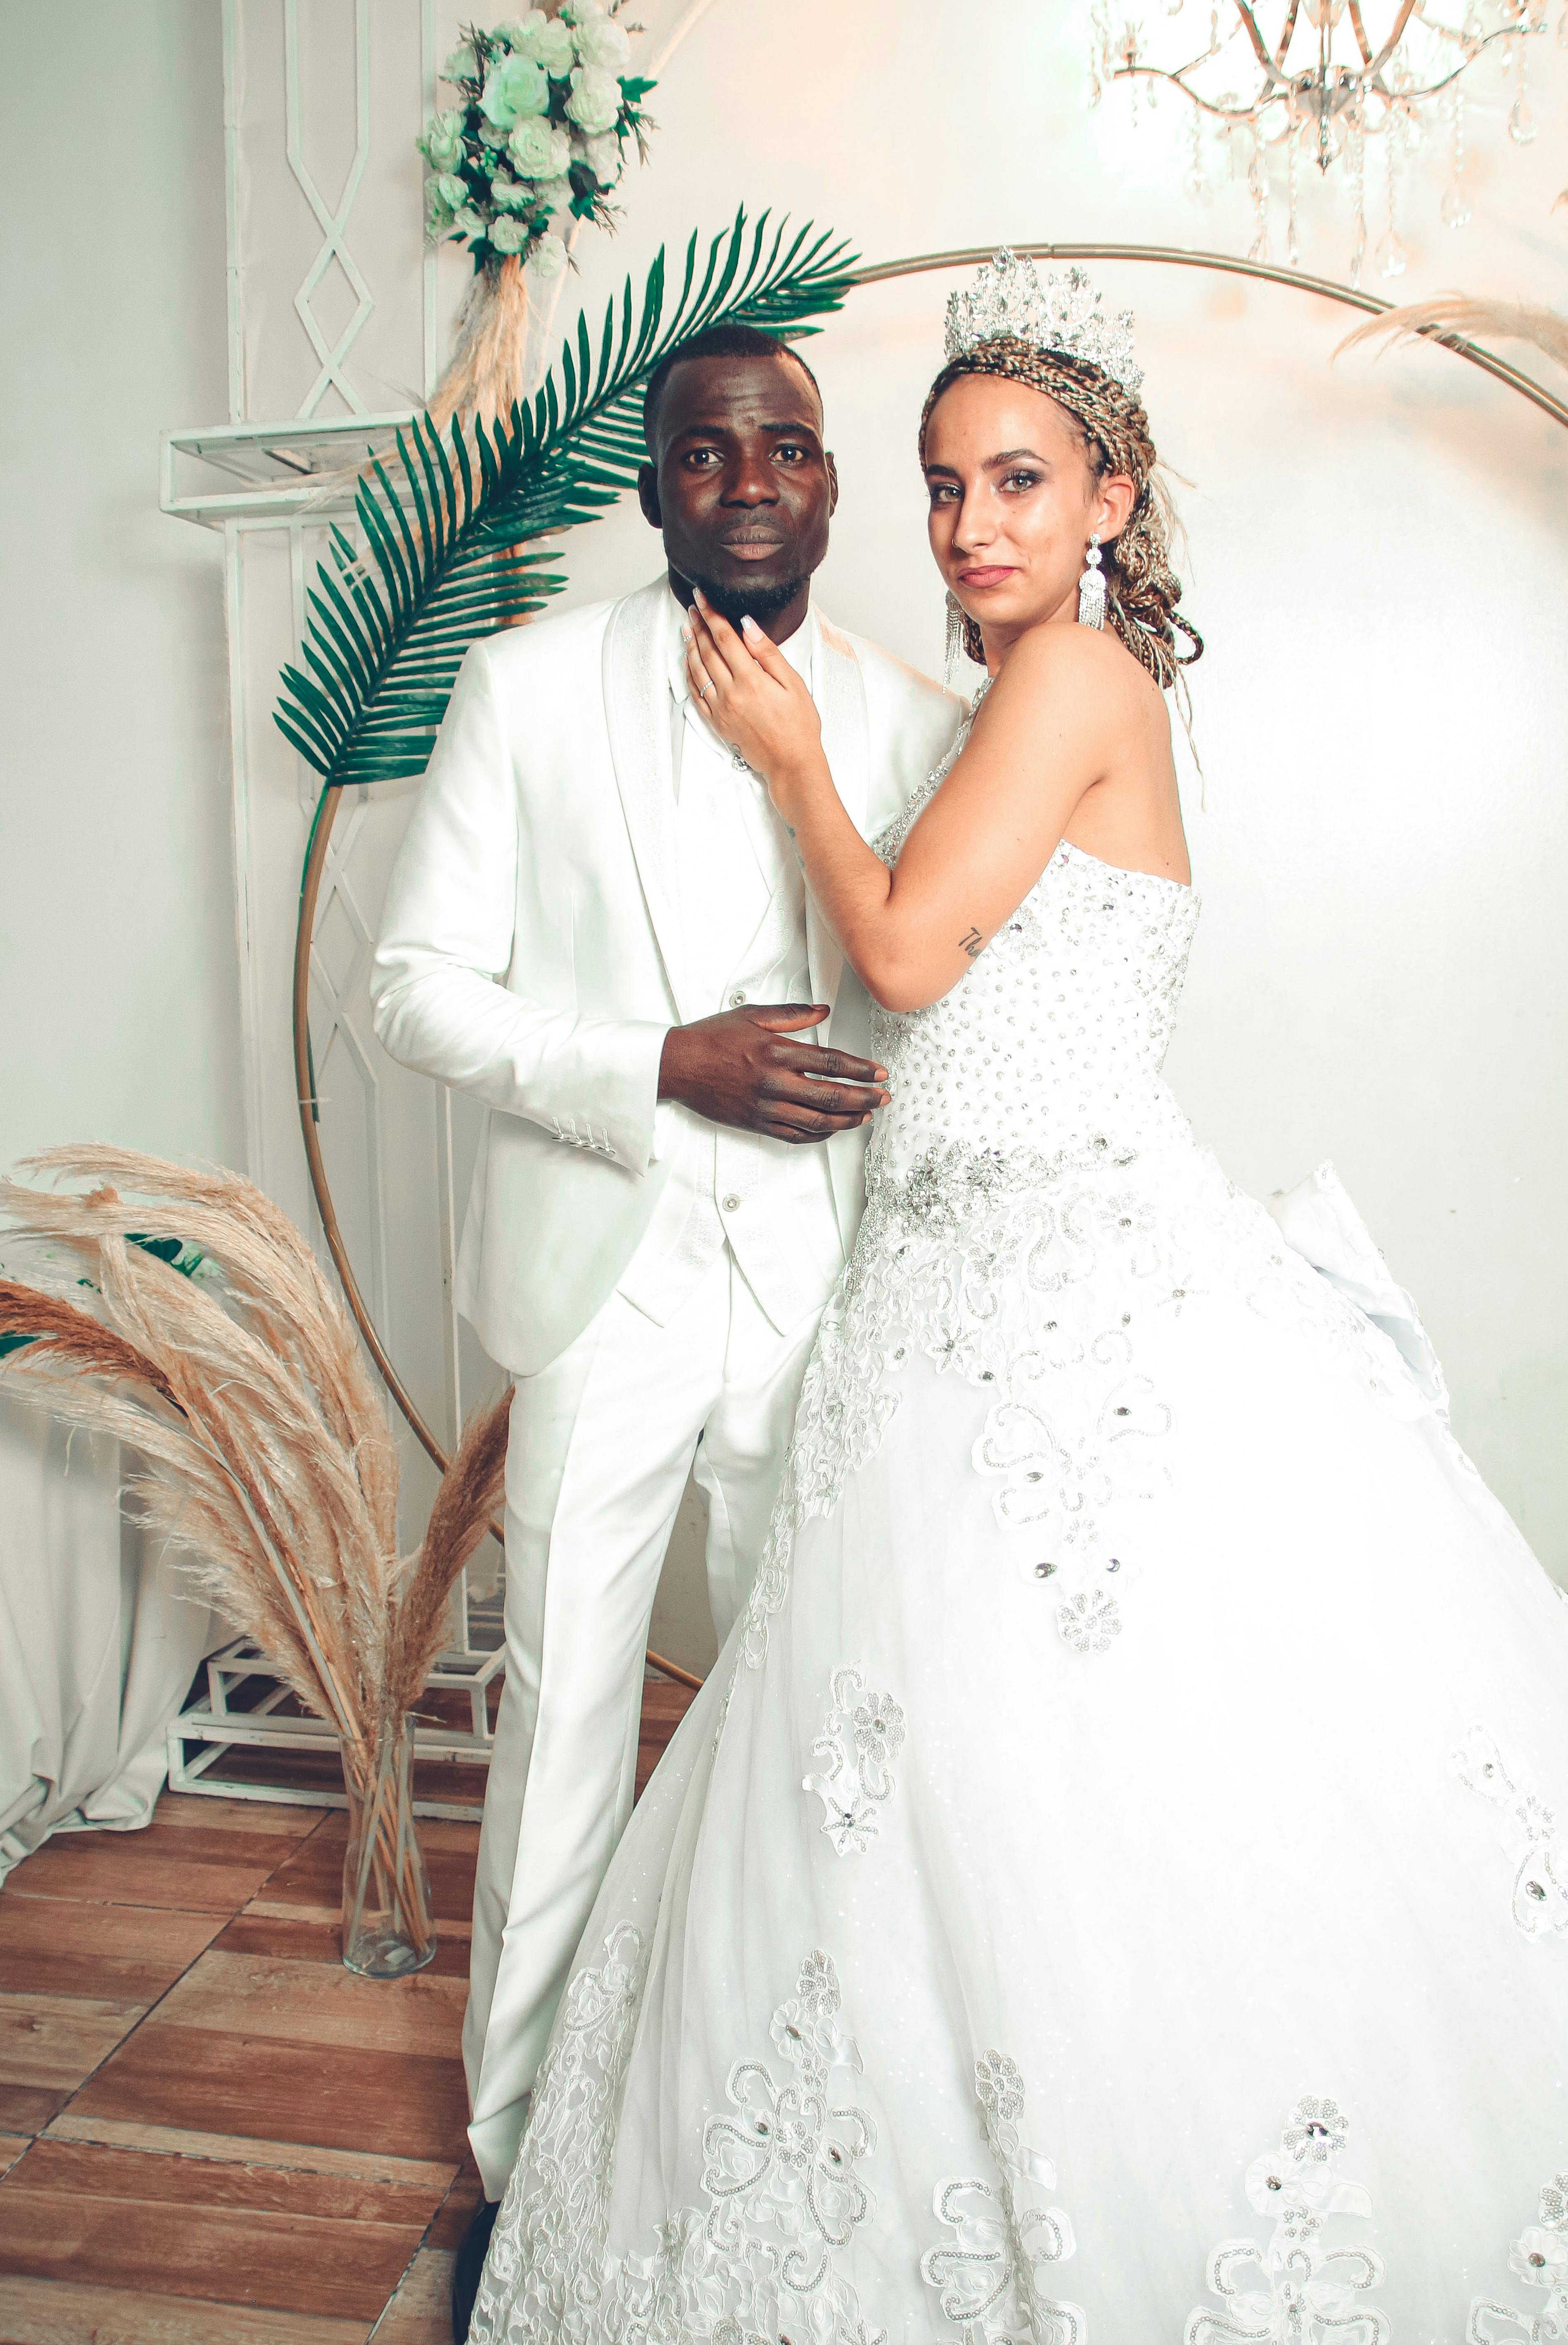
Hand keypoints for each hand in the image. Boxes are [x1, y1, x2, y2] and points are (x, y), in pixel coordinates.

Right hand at [658, 1005, 888, 1143]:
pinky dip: (817, 1136)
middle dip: (863, 1098)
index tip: (879, 1073)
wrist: (677, 1066)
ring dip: (846, 1121)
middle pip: (830, 1096)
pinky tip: (831, 1130)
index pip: (830, 1063)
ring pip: (816, 1122)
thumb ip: (791, 1013)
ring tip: (865, 1116)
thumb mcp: (752, 1014)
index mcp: (777, 1051)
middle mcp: (774, 1082)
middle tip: (883, 1098)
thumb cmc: (711, 1038)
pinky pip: (793, 1135)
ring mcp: (765, 1107)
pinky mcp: (756, 1123)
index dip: (860, 1070)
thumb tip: (823, 1010)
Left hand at [683, 591, 822, 790]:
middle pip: (707, 651)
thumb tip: (747, 625)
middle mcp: (730, 693)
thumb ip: (767, 653)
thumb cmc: (799, 725)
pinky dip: (689, 674)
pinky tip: (689, 662)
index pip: (724, 638)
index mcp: (751, 680)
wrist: (791, 763)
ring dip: (690, 647)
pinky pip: (696, 694)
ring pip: (697, 671)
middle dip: (698, 626)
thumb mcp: (792, 683)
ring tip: (687, 629)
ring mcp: (720, 709)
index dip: (711, 615)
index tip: (701, 598)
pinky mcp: (717, 722)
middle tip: (692, 608)